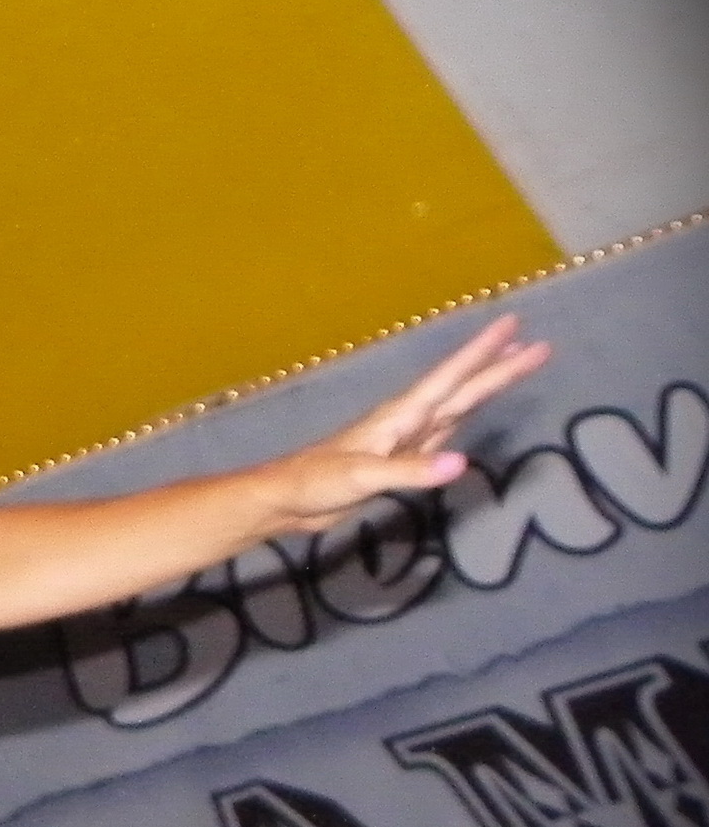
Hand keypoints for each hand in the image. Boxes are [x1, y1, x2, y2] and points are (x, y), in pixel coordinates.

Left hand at [262, 314, 551, 532]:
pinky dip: (463, 419)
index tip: (514, 326)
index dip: (483, 353)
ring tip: (516, 365)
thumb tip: (461, 464)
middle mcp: (407, 422)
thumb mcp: (362, 477)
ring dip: (486, 387)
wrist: (286, 500)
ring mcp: (405, 440)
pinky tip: (471, 413)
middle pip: (462, 388)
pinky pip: (442, 433)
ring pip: (456, 406)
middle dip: (500, 367)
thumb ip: (409, 471)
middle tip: (540, 346)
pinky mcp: (399, 460)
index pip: (450, 378)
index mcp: (400, 417)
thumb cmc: (315, 482)